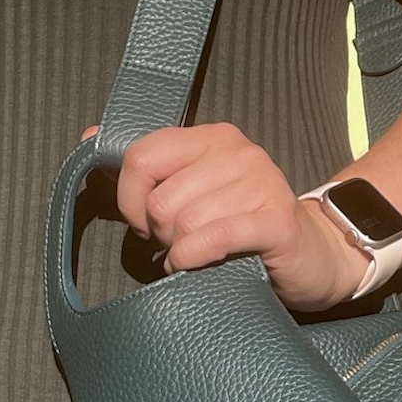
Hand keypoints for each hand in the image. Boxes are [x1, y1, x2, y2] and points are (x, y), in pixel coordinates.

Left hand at [83, 122, 368, 310]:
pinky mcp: (276, 221)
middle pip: (160, 199)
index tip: (142, 222)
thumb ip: (146, 168)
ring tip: (201, 254)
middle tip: (184, 242)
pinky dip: (195, 258)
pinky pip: (212, 238)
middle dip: (162, 233)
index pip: (141, 156)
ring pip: (183, 222)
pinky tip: (202, 264)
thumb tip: (89, 137)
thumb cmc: (243, 227)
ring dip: (182, 250)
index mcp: (212, 137)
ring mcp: (261, 183)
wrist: (312, 256)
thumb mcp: (194, 190)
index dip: (129, 199)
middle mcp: (238, 152)